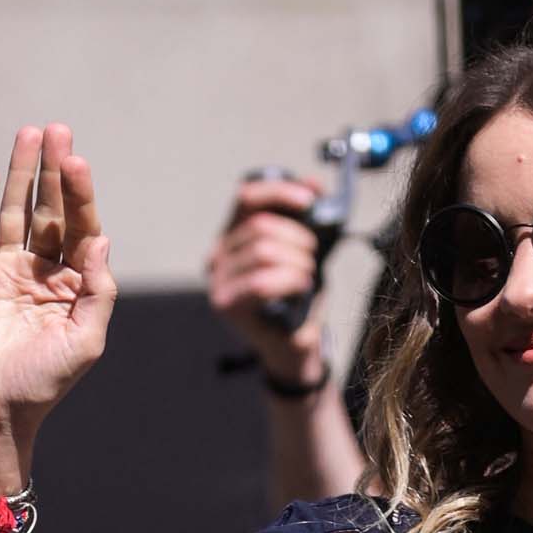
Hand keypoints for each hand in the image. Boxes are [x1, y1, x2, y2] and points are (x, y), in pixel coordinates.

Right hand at [0, 123, 115, 491]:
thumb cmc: (41, 387)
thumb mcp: (84, 343)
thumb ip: (98, 292)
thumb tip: (102, 238)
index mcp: (74, 290)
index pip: (82, 230)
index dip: (80, 195)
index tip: (76, 161)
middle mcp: (42, 276)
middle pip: (51, 212)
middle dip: (55, 172)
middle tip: (58, 130)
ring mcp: (5, 274)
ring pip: (16, 212)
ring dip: (24, 173)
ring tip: (31, 132)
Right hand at [208, 175, 327, 389]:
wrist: (293, 348)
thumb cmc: (296, 301)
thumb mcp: (303, 253)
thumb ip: (304, 219)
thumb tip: (313, 184)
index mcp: (232, 235)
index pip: (247, 197)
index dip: (280, 191)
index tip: (311, 199)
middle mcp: (219, 254)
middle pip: (260, 226)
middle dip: (296, 237)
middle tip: (313, 256)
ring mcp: (219, 279)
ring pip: (262, 251)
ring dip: (296, 261)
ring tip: (307, 276)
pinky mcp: (226, 304)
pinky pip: (260, 282)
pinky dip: (288, 281)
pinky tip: (301, 287)